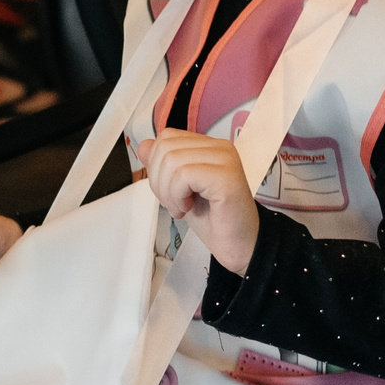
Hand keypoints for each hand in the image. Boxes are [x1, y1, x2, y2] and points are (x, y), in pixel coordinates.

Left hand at [141, 130, 259, 274]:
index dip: (156, 166)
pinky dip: (177, 196)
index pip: (166, 138)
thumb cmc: (214, 219)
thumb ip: (163, 165)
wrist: (239, 246)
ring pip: (171, 159)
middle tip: (174, 202)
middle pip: (165, 147)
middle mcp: (220, 147)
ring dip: (168, 191)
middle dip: (159, 180)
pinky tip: (189, 208)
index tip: (170, 191)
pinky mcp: (226, 175)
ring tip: (182, 207)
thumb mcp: (179, 189)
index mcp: (209, 146)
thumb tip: (144, 145)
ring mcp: (225, 159)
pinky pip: (183, 175)